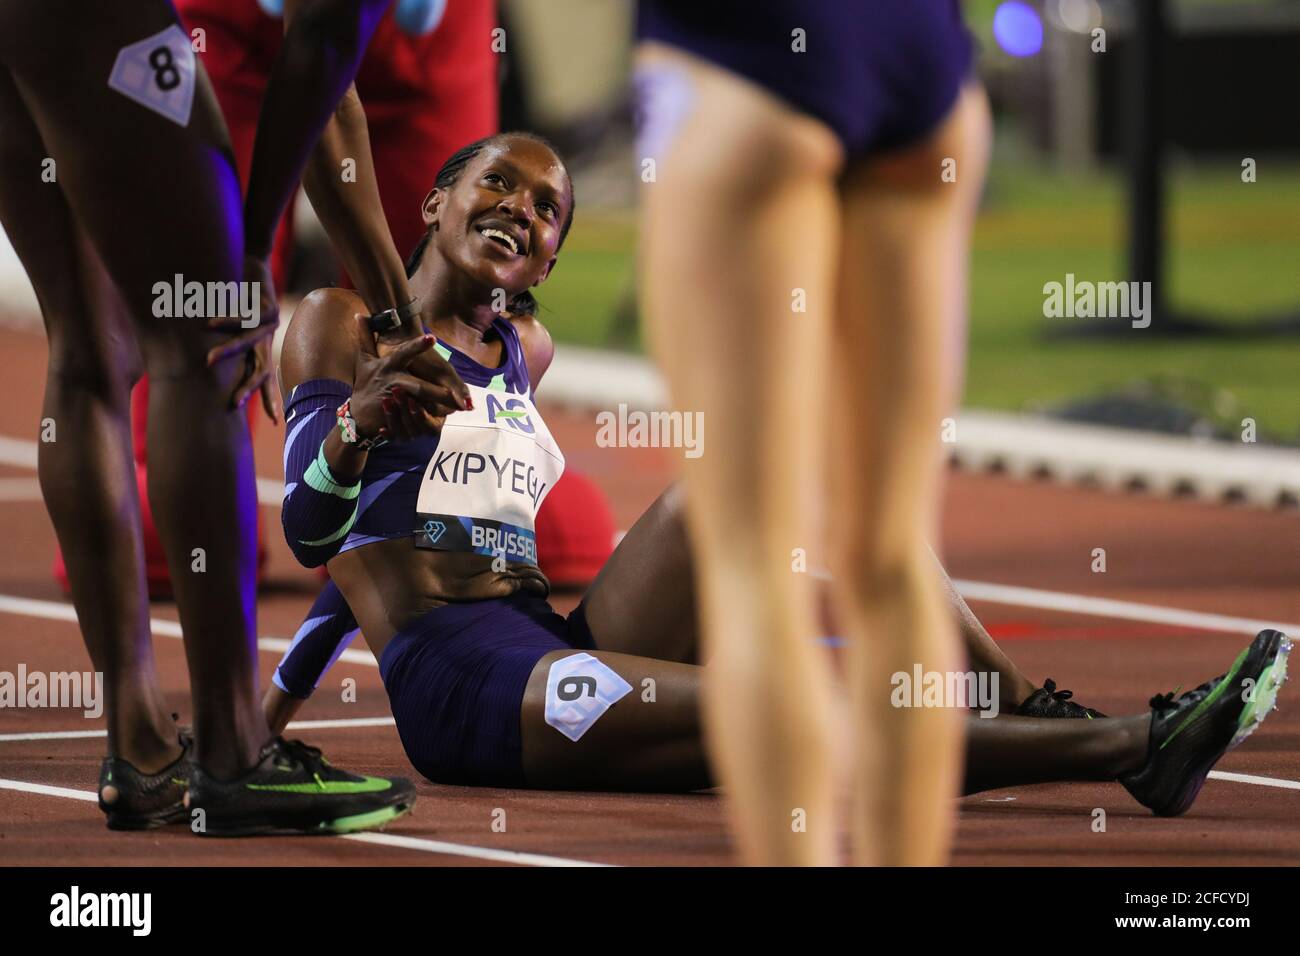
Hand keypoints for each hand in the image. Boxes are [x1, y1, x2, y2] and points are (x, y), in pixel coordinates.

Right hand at [206, 256, 281, 422]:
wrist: (250, 257)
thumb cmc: (233, 290)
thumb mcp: (226, 319)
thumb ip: (217, 340)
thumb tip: (195, 361)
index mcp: (260, 344)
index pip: (264, 376)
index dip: (270, 398)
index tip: (276, 421)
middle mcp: (268, 337)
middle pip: (261, 368)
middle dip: (249, 387)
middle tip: (234, 404)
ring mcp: (270, 321)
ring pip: (248, 342)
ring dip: (228, 351)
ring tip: (209, 360)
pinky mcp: (266, 302)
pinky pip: (243, 315)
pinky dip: (225, 318)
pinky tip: (208, 322)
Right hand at [351, 314, 470, 442]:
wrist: (358, 416)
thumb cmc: (366, 384)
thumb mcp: (364, 361)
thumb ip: (365, 338)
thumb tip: (360, 315)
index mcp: (388, 365)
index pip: (404, 353)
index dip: (417, 346)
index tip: (432, 338)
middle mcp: (392, 380)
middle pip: (418, 384)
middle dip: (435, 388)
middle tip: (453, 387)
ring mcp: (395, 399)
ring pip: (420, 401)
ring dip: (436, 401)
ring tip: (457, 403)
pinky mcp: (399, 415)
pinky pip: (417, 415)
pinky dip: (429, 414)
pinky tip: (445, 414)